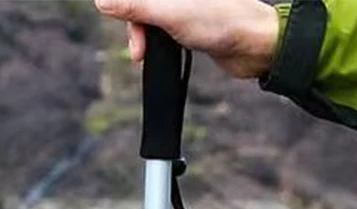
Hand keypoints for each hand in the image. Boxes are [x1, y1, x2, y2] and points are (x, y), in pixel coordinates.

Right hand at [94, 0, 279, 79]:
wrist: (254, 45)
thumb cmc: (221, 22)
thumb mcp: (168, 13)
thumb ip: (135, 7)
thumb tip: (102, 1)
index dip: (124, 5)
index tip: (112, 14)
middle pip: (141, 2)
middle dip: (133, 23)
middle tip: (138, 48)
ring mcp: (183, 2)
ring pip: (149, 13)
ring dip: (142, 34)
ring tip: (143, 54)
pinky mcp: (189, 19)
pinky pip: (161, 25)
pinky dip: (155, 40)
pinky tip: (154, 52)